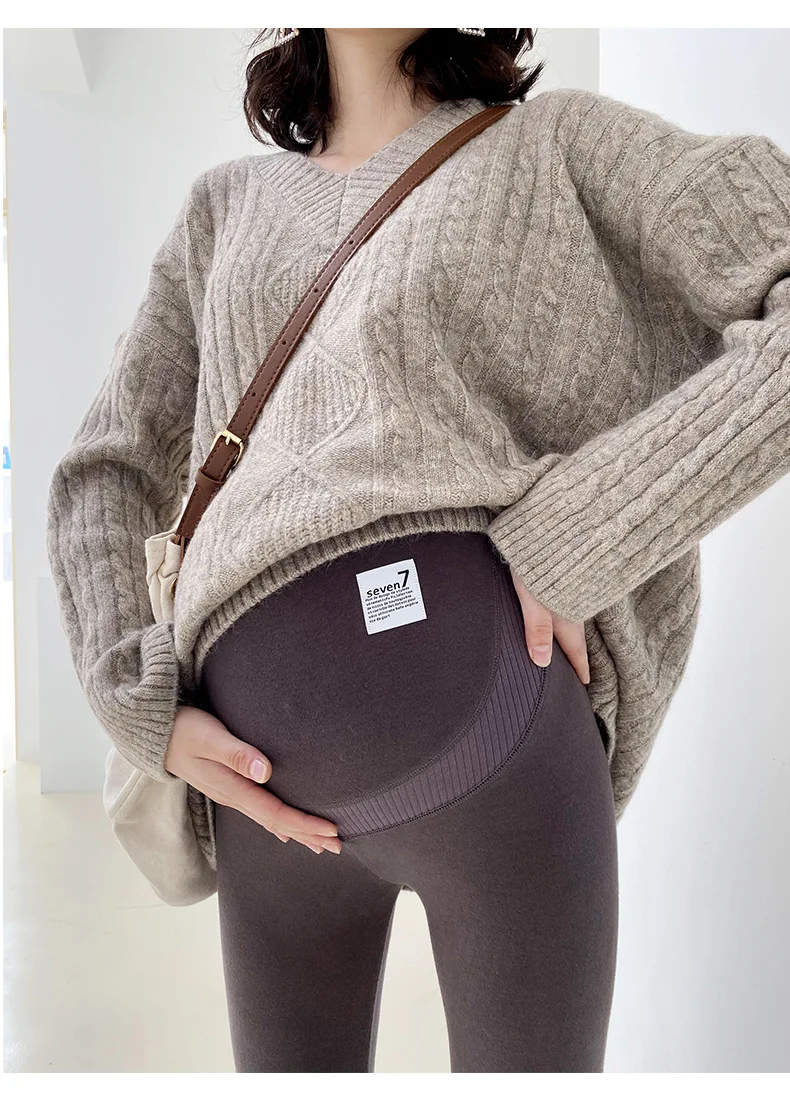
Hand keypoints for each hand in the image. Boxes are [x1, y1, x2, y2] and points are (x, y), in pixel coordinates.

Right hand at [165, 704, 342, 854]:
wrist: (154, 733)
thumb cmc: (183, 729)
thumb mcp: (209, 737)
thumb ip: (236, 754)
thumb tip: (266, 771)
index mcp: (232, 789)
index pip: (276, 814)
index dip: (305, 824)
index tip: (332, 830)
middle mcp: (233, 797)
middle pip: (277, 824)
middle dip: (308, 835)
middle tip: (339, 846)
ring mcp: (229, 794)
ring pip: (269, 820)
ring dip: (297, 832)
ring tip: (320, 843)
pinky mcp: (228, 787)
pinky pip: (260, 812)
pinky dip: (279, 823)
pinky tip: (285, 831)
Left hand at [509, 568, 589, 684]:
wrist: (545, 522)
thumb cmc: (533, 558)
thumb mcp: (531, 596)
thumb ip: (537, 627)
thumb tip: (542, 661)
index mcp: (566, 612)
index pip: (575, 647)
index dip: (579, 666)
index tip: (585, 682)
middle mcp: (573, 601)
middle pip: (577, 633)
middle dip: (579, 652)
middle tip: (582, 670)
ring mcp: (572, 587)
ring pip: (575, 615)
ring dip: (574, 632)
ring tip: (573, 645)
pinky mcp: (568, 573)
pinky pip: (573, 599)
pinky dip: (571, 612)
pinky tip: (566, 611)